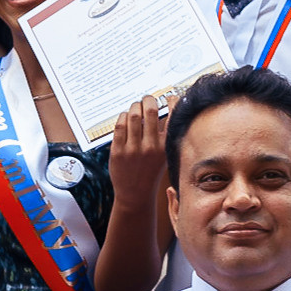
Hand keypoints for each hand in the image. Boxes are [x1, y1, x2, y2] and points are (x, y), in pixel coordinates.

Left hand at [108, 96, 167, 210]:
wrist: (135, 193)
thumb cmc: (151, 171)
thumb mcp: (164, 154)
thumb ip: (164, 135)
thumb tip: (163, 109)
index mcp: (165, 146)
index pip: (172, 116)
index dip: (171, 101)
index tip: (168, 96)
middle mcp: (150, 146)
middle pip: (150, 111)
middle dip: (148, 99)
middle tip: (147, 99)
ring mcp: (132, 149)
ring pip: (132, 115)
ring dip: (134, 106)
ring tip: (136, 107)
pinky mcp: (117, 151)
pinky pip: (119, 125)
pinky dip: (123, 117)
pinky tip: (125, 118)